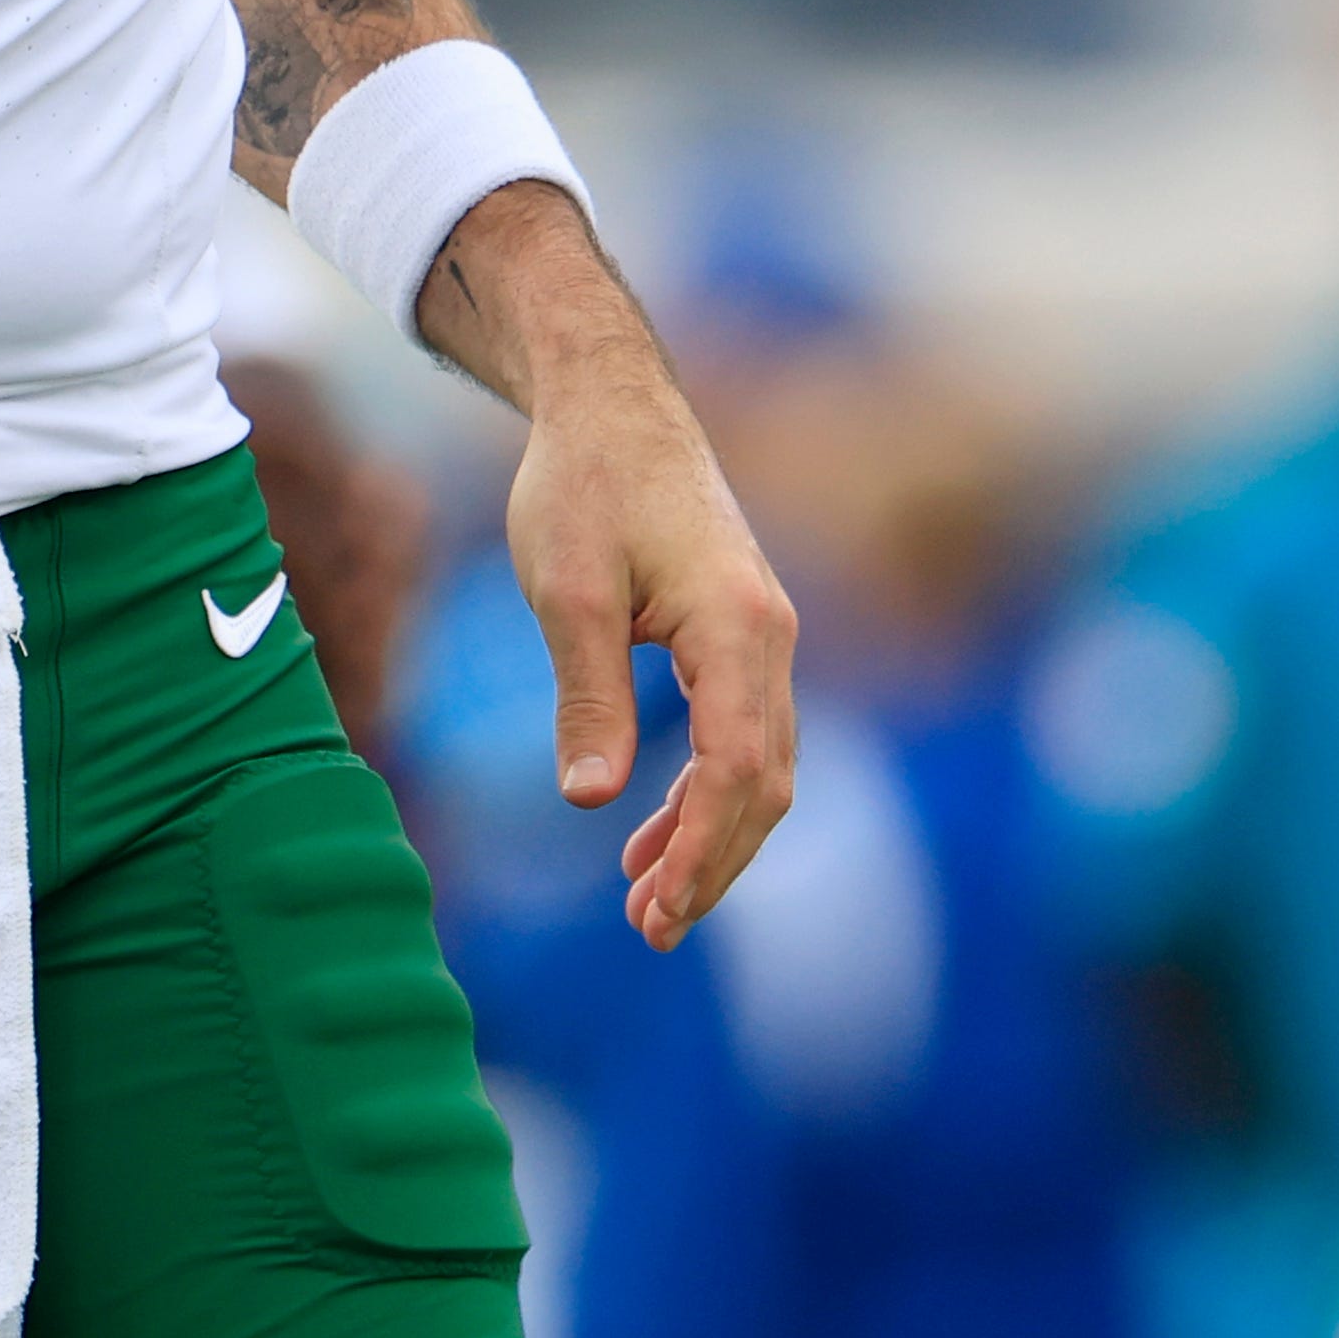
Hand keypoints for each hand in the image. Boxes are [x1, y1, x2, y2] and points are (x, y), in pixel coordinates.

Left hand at [467, 201, 798, 947]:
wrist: (610, 406)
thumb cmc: (583, 485)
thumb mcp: (567, 589)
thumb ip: (585, 694)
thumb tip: (588, 802)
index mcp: (738, 627)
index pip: (739, 767)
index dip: (704, 849)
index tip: (657, 910)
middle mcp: (770, 638)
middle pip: (764, 783)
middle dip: (714, 864)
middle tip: (651, 932)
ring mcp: (762, 638)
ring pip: (760, 767)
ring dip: (712, 839)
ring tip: (648, 906)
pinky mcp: (739, 637)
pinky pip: (741, 736)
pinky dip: (705, 793)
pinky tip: (651, 831)